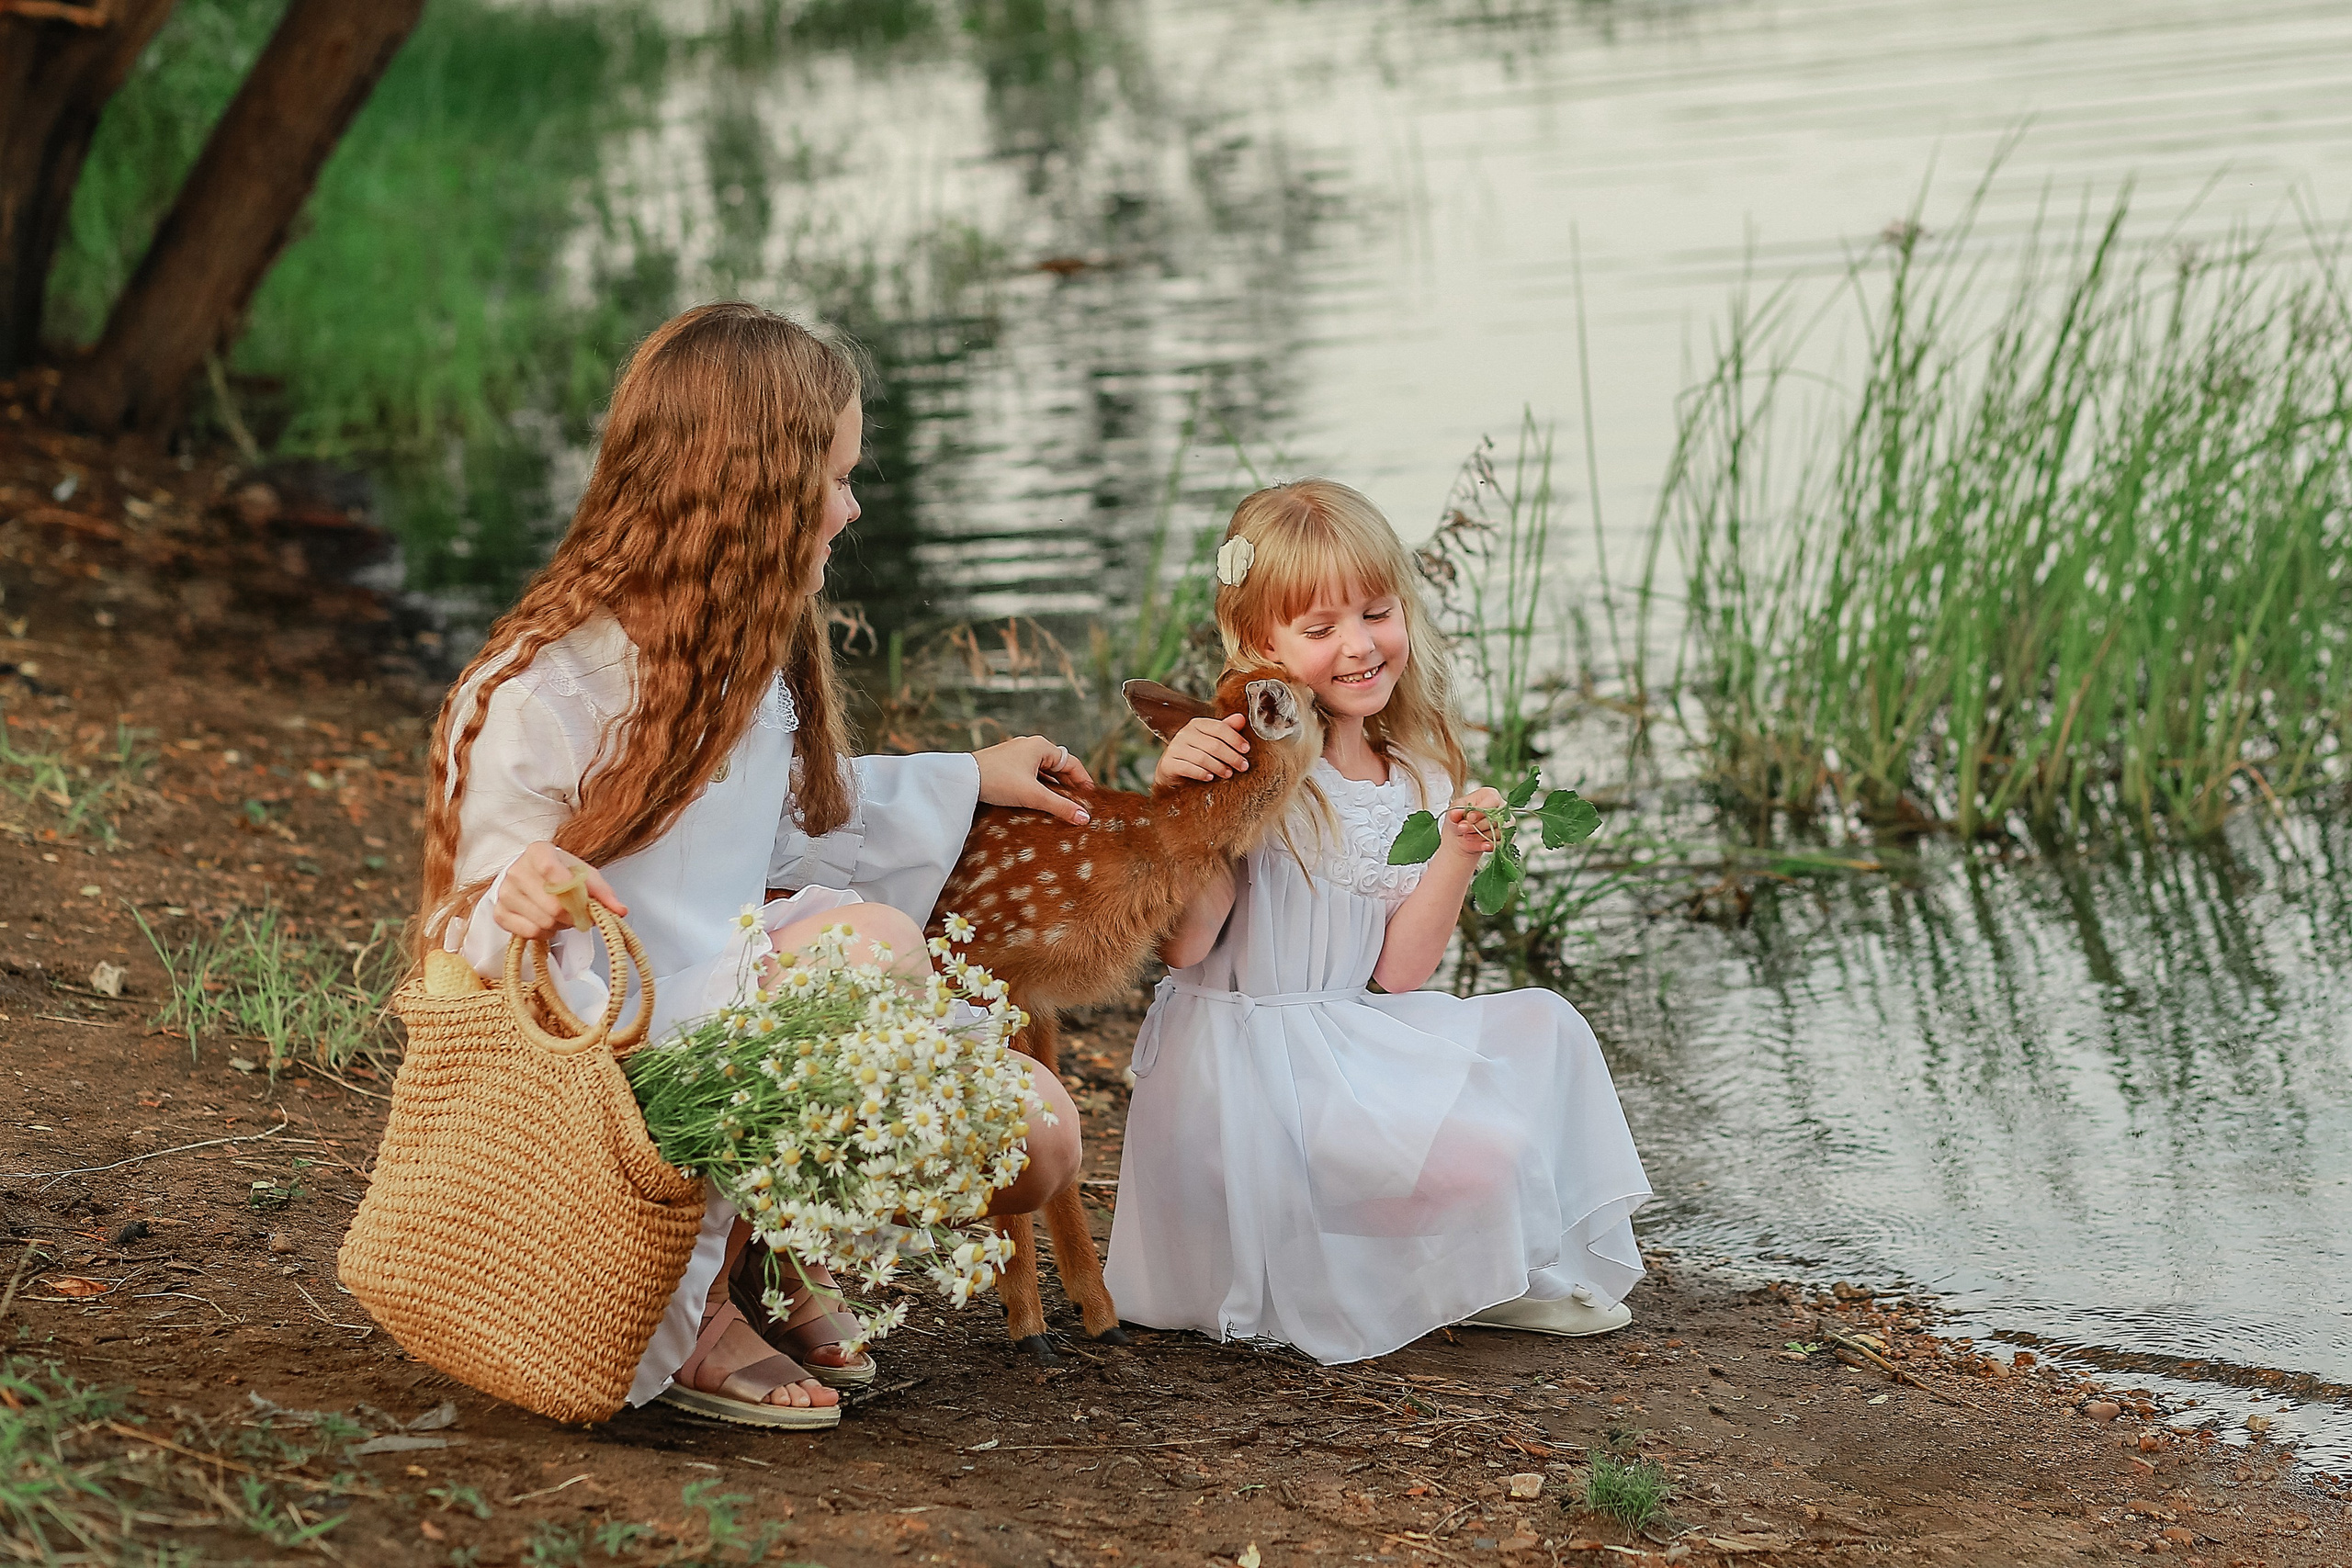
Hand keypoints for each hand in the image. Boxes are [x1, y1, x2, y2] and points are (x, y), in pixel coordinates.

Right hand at [490, 840, 626, 941]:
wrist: (532, 875)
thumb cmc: (561, 872)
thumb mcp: (584, 874)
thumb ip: (603, 892)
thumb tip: (619, 911)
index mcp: (538, 852)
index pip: (550, 869)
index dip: (570, 890)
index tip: (584, 902)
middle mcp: (516, 870)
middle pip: (552, 905)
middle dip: (573, 915)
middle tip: (578, 913)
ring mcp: (505, 893)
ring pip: (543, 922)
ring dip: (559, 925)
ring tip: (561, 915)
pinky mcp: (500, 913)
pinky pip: (530, 933)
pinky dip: (544, 933)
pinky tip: (547, 922)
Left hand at [976, 735, 1094, 824]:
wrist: (962, 779)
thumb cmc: (998, 781)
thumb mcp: (1032, 796)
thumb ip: (1060, 807)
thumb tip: (1084, 818)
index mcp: (1041, 746)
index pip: (1071, 763)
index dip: (1083, 780)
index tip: (1090, 798)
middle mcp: (1030, 746)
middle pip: (1058, 766)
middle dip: (1069, 785)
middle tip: (1078, 803)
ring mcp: (1016, 754)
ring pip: (1043, 771)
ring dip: (1053, 786)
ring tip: (1060, 805)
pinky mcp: (1005, 763)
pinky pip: (1030, 774)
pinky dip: (1038, 786)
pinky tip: (1037, 800)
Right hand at [1154, 713, 1250, 785]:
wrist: (1172, 769)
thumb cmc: (1196, 753)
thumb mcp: (1212, 740)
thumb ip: (1226, 729)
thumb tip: (1241, 718)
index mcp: (1197, 724)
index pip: (1219, 728)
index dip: (1235, 739)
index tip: (1246, 750)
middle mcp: (1185, 733)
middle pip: (1213, 745)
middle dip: (1231, 757)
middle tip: (1243, 766)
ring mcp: (1175, 748)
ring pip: (1202, 758)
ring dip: (1219, 767)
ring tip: (1228, 774)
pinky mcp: (1168, 763)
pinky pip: (1187, 768)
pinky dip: (1201, 773)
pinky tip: (1210, 777)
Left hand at [1441, 787, 1504, 859]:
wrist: (1461, 836)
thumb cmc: (1460, 818)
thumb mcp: (1454, 812)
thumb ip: (1455, 812)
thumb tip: (1456, 813)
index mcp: (1490, 795)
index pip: (1492, 801)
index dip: (1481, 811)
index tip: (1469, 818)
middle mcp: (1502, 807)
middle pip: (1495, 818)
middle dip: (1477, 826)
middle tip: (1463, 829)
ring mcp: (1507, 822)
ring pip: (1498, 831)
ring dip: (1480, 837)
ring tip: (1467, 836)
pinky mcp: (1507, 836)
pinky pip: (1503, 842)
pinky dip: (1490, 845)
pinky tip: (1482, 846)